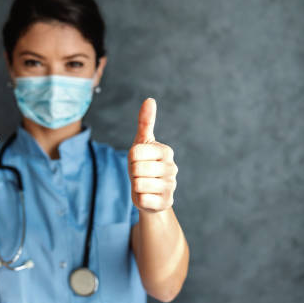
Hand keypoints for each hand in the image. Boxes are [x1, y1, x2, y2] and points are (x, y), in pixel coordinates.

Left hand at [128, 98, 177, 212]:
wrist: (148, 193)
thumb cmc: (143, 164)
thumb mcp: (141, 143)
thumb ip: (145, 122)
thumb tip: (150, 99)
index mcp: (166, 151)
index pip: (135, 152)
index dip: (131, 158)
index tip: (138, 160)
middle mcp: (172, 168)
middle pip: (136, 168)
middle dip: (133, 172)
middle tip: (140, 174)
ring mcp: (171, 186)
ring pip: (139, 184)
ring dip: (136, 186)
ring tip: (143, 184)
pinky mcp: (166, 202)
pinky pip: (143, 199)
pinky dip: (140, 198)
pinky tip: (148, 196)